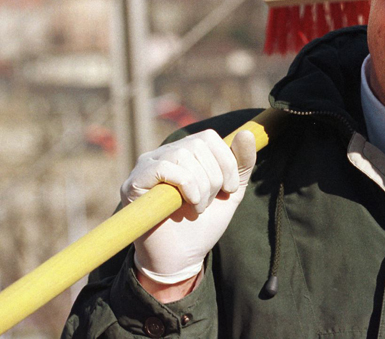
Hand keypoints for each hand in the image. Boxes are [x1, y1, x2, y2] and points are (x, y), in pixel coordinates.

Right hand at [121, 129, 255, 287]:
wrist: (182, 256)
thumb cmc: (204, 223)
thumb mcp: (230, 191)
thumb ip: (241, 163)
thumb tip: (247, 133)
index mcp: (185, 152)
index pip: (208, 137)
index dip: (226, 161)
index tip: (229, 189)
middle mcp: (163, 154)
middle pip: (197, 146)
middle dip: (213, 177)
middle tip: (208, 202)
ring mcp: (145, 166)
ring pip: (183, 155)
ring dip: (200, 186)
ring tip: (197, 207)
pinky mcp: (133, 183)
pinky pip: (164, 167)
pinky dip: (185, 185)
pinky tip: (188, 204)